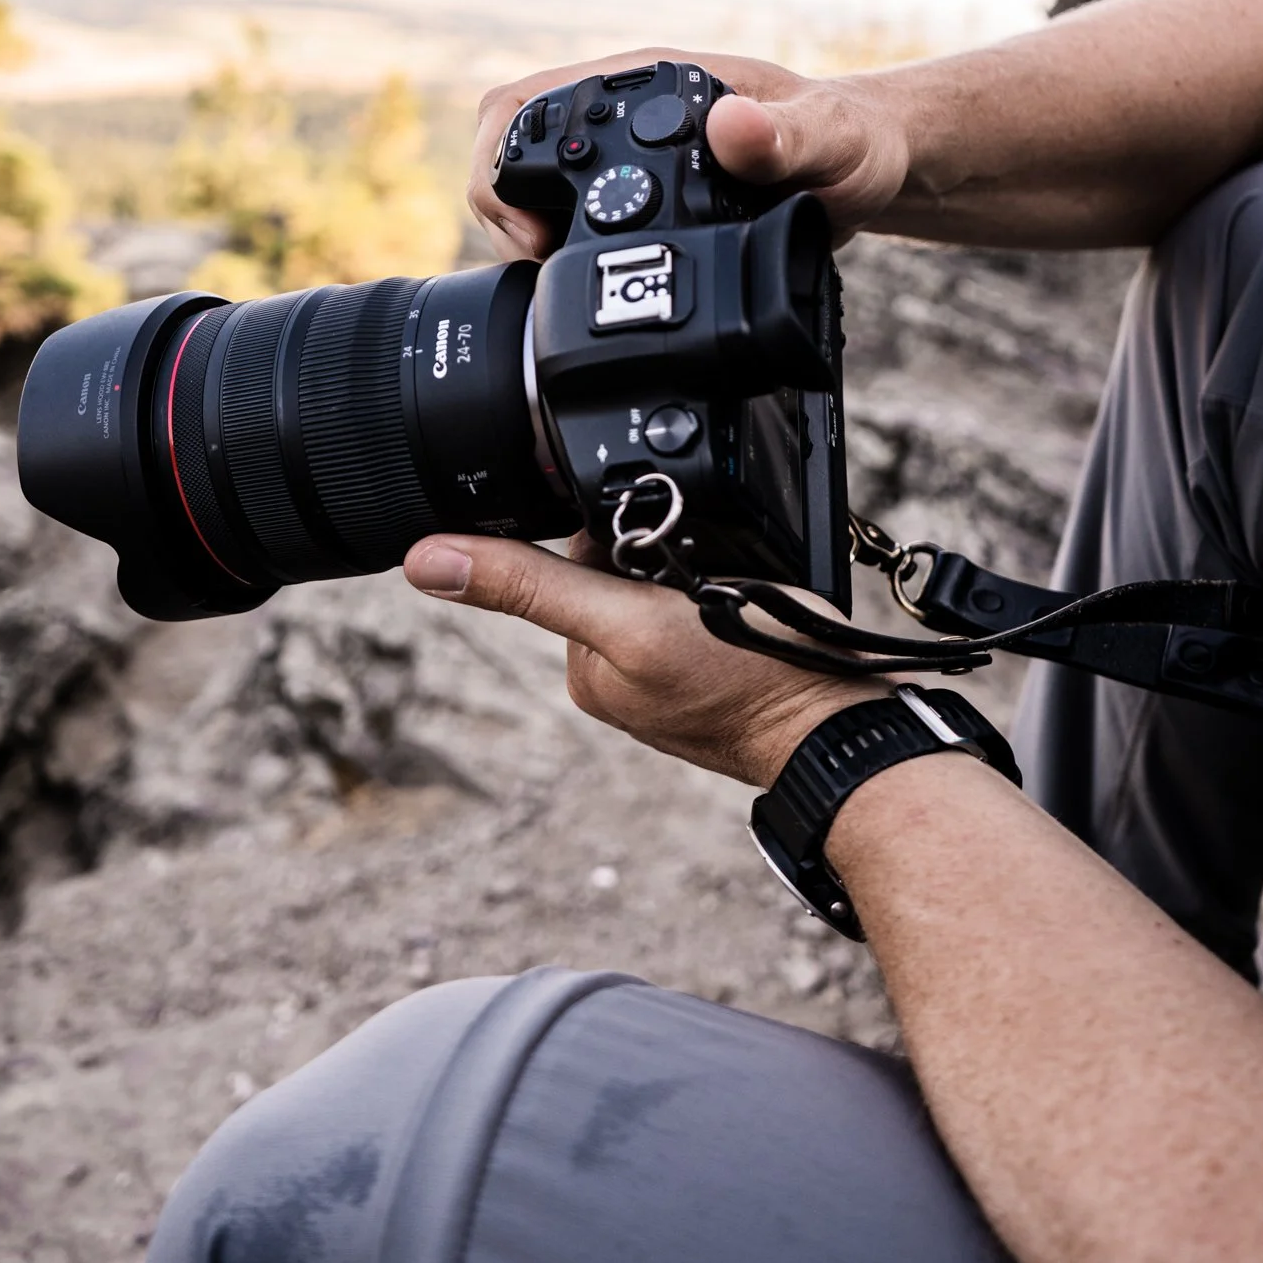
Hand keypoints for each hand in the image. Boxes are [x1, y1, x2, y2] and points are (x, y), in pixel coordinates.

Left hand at [404, 532, 888, 787]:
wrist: (841, 729)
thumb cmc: (746, 680)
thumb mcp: (629, 622)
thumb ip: (532, 587)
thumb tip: (422, 561)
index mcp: (583, 668)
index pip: (575, 559)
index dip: (622, 533)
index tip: (673, 551)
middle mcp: (617, 675)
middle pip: (623, 568)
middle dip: (667, 555)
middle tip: (713, 579)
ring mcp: (670, 677)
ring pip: (669, 585)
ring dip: (704, 574)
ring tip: (741, 601)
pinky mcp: (716, 673)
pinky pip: (708, 610)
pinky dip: (731, 597)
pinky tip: (756, 613)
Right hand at [468, 47, 911, 260]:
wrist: (869, 169)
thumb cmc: (854, 143)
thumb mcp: (831, 143)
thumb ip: (784, 138)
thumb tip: (729, 127)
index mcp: (649, 83)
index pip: (526, 103)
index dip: (502, 166)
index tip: (537, 237)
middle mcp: (622, 113)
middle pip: (504, 146)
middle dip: (501, 209)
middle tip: (544, 265)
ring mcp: (623, 157)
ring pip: (524, 188)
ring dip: (524, 238)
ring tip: (563, 283)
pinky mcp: (634, 198)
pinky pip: (566, 221)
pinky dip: (560, 259)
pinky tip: (591, 291)